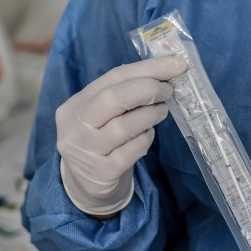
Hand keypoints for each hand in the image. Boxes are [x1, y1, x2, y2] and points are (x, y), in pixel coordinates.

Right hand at [56, 56, 186, 216]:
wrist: (87, 186)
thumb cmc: (103, 140)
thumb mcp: (105, 114)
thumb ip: (127, 93)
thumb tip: (168, 72)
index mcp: (75, 105)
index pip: (114, 77)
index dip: (148, 68)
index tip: (177, 64)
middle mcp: (74, 127)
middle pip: (113, 98)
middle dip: (148, 89)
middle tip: (168, 92)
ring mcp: (85, 152)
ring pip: (123, 126)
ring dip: (150, 115)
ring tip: (161, 112)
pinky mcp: (100, 173)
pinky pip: (130, 151)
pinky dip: (145, 139)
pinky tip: (148, 136)